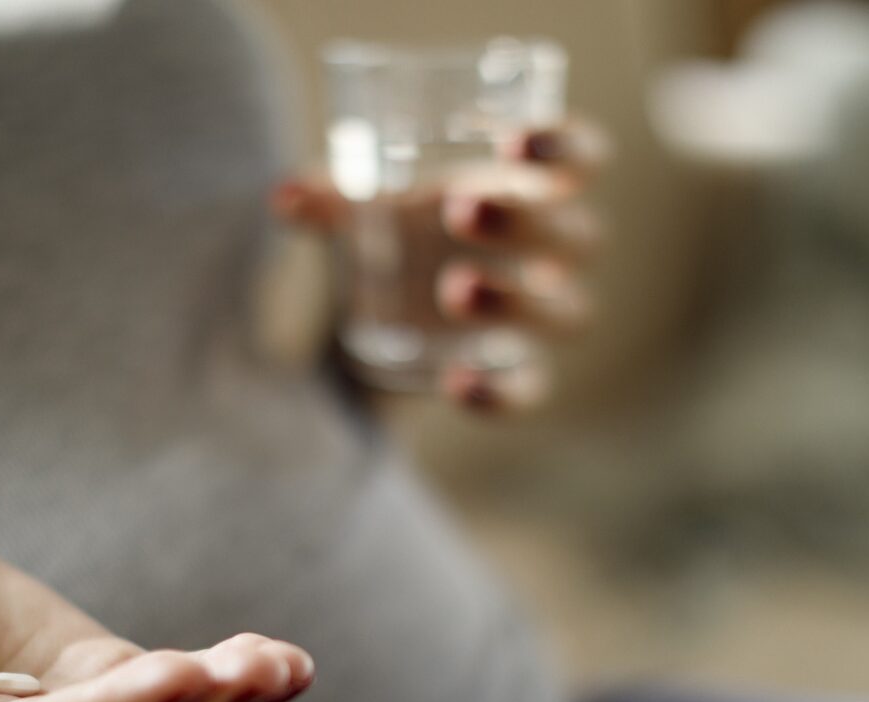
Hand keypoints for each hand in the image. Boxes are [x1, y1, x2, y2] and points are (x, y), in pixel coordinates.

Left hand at [273, 119, 610, 413]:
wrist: (379, 313)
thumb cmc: (396, 230)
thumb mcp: (362, 207)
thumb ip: (330, 199)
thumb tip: (285, 197)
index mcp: (528, 187)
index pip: (583, 157)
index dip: (566, 145)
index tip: (512, 141)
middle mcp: (551, 250)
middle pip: (580, 235)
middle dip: (526, 221)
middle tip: (458, 209)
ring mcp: (539, 314)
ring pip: (569, 312)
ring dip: (517, 300)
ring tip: (453, 289)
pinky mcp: (516, 373)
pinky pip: (533, 389)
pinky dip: (501, 392)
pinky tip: (456, 382)